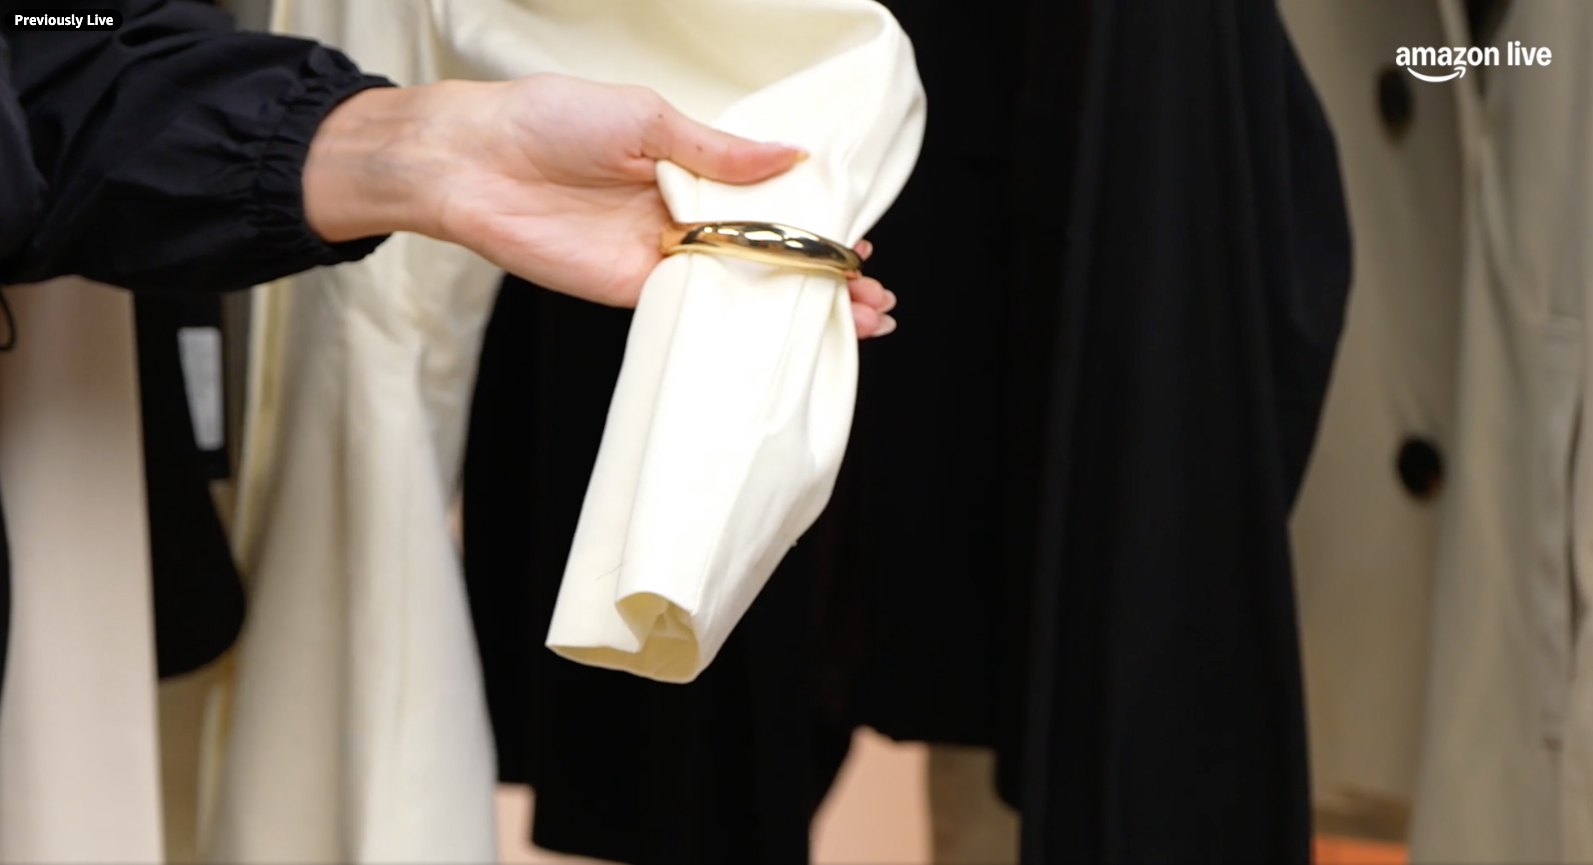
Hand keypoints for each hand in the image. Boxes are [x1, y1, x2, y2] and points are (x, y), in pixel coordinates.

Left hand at [303, 75, 897, 336]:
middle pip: (768, 253)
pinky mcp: (630, 291)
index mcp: (692, 167)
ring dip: (795, 309)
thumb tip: (791, 159)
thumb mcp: (648, 118)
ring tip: (856, 323)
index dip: (817, 224)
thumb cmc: (551, 119)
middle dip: (822, 278)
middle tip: (875, 301)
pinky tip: (780, 338)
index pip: (771, 201)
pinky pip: (694, 312)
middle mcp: (683, 215)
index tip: (861, 244)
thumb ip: (719, 151)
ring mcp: (660, 257)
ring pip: (742, 289)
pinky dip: (740, 327)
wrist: (473, 161)